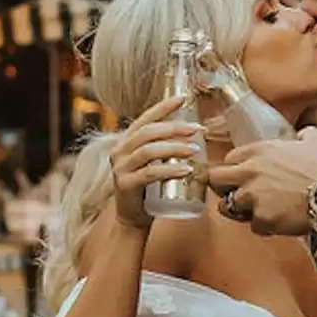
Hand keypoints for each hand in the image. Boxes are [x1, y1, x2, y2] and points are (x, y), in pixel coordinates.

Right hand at [109, 96, 204, 228]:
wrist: (133, 218)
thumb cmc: (149, 188)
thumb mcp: (154, 162)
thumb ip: (165, 147)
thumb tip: (196, 132)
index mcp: (126, 141)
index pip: (145, 118)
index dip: (163, 107)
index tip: (183, 99)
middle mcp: (119, 151)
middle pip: (148, 132)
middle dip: (175, 128)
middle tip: (197, 129)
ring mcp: (120, 168)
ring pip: (149, 151)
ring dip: (175, 148)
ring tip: (196, 150)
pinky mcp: (125, 185)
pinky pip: (150, 173)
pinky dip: (170, 170)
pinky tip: (186, 170)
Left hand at [207, 127, 316, 235]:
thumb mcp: (315, 140)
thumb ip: (302, 135)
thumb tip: (303, 136)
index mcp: (260, 151)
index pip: (229, 159)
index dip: (235, 169)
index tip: (242, 177)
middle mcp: (250, 171)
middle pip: (215, 179)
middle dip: (222, 188)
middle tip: (235, 195)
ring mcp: (253, 196)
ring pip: (228, 207)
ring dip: (242, 211)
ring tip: (261, 211)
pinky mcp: (262, 218)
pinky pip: (254, 226)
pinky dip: (265, 227)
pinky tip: (280, 222)